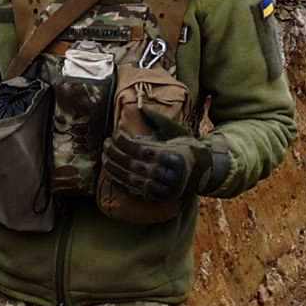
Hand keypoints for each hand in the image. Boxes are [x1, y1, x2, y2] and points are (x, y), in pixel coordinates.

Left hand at [101, 117, 220, 207]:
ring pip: (131, 178)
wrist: (200, 172)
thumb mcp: (175, 132)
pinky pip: (134, 190)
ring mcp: (162, 188)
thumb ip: (158, 121)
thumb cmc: (184, 148)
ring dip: (114, 168)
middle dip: (115, 153)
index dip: (124, 142)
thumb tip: (141, 108)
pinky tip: (110, 172)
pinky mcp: (157, 197)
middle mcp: (168, 174)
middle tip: (105, 143)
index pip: (141, 149)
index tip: (115, 134)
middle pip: (134, 164)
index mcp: (173, 156)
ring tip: (104, 156)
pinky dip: (119, 181)